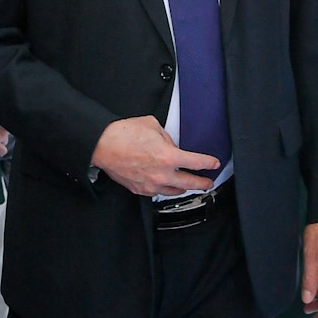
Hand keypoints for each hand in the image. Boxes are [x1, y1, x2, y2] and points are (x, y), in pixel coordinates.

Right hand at [89, 116, 220, 197]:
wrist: (102, 146)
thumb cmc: (124, 134)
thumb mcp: (153, 126)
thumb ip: (167, 138)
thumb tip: (170, 146)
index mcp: (169, 157)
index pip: (196, 163)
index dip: (208, 163)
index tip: (214, 164)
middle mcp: (162, 174)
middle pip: (190, 183)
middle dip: (202, 183)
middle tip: (208, 182)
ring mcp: (151, 184)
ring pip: (174, 191)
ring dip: (184, 188)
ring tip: (189, 186)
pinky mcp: (140, 189)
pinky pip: (157, 192)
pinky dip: (165, 189)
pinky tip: (167, 185)